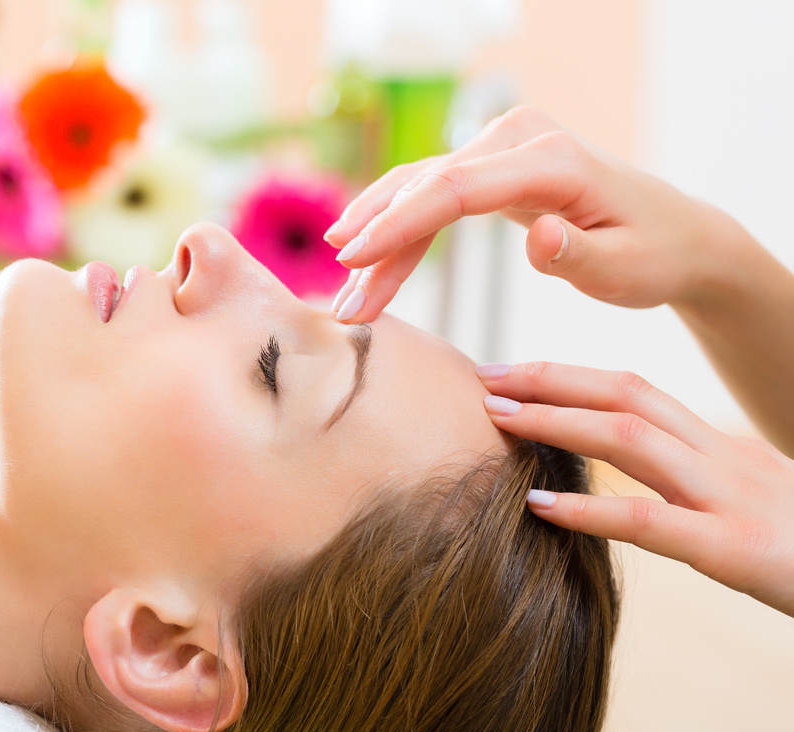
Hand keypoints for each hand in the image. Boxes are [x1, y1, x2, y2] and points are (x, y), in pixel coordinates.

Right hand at [326, 106, 738, 322]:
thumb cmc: (654, 255)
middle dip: (377, 245)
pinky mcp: (493, 165)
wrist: (677, 234)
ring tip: (346, 292)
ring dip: (379, 239)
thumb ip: (579, 255)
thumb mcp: (626, 268)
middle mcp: (520, 139)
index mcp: (552, 162)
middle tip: (343, 305)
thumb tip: (539, 235)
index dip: (398, 225)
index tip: (354, 261)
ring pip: (420, 189)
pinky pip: (433, 194)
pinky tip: (365, 256)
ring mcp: (503, 146)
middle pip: (426, 188)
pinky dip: (399, 228)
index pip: (456, 188)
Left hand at [476, 360, 793, 618]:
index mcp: (722, 448)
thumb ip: (695, 484)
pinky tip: (539, 504)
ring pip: (631, 439)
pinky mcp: (737, 550)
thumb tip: (635, 477)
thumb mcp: (751, 502)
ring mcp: (730, 499)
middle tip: (483, 377)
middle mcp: (723, 459)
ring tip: (496, 419)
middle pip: (626, 395)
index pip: (637, 391)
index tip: (512, 372)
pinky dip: (589, 510)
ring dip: (556, 421)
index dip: (571, 375)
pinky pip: (651, 523)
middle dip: (550, 380)